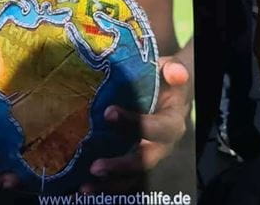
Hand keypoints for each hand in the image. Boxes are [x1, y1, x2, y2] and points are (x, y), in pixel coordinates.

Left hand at [83, 57, 190, 191]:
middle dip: (121, 166)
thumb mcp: (171, 70)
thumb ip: (174, 70)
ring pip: (133, 178)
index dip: (136, 123)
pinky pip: (122, 180)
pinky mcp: (135, 164)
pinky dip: (104, 187)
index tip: (108, 112)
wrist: (166, 93)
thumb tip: (176, 72)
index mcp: (172, 122)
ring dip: (110, 185)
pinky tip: (83, 188)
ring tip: (85, 188)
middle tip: (95, 167)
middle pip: (145, 161)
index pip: (158, 128)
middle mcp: (162, 145)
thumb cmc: (164, 80)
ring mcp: (148, 157)